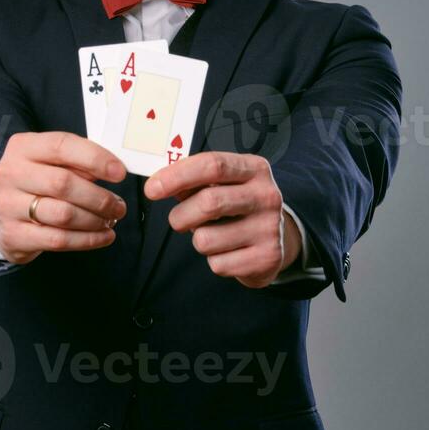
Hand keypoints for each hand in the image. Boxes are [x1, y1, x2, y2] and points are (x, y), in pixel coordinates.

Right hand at [0, 132, 127, 264]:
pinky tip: (103, 236)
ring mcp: (8, 206)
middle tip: (119, 206)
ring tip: (111, 220)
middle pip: (63, 184)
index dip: (95, 158)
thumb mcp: (52, 162)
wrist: (2, 214)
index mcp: (23, 147)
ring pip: (63, 215)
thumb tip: (114, 171)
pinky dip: (88, 239)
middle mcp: (11, 173)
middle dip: (99, 197)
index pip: (61, 146)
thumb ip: (78, 162)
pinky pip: (59, 240)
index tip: (120, 172)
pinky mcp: (13, 235)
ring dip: (95, 220)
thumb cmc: (37, 182)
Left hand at [143, 152, 301, 288]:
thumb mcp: (223, 184)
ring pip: (206, 239)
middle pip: (208, 202)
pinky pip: (218, 264)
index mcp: (255, 169)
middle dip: (180, 215)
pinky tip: (228, 251)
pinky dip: (214, 260)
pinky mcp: (267, 258)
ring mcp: (270, 228)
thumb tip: (159, 184)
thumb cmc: (237, 207)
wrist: (276, 240)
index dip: (177, 175)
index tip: (152, 189)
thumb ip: (194, 182)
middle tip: (177, 220)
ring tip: (212, 235)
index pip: (212, 165)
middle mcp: (267, 195)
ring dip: (198, 240)